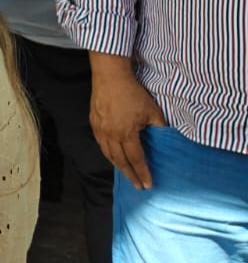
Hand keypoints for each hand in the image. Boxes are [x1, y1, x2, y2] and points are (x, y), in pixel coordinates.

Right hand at [89, 53, 166, 189]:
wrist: (110, 76)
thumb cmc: (132, 92)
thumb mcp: (152, 110)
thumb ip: (160, 128)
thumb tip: (168, 140)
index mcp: (126, 133)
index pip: (136, 159)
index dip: (143, 173)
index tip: (148, 184)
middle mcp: (110, 134)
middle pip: (120, 161)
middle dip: (130, 175)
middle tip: (138, 186)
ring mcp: (100, 129)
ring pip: (108, 154)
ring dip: (118, 166)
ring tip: (127, 174)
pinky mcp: (94, 123)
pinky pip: (101, 144)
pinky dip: (108, 154)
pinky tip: (114, 156)